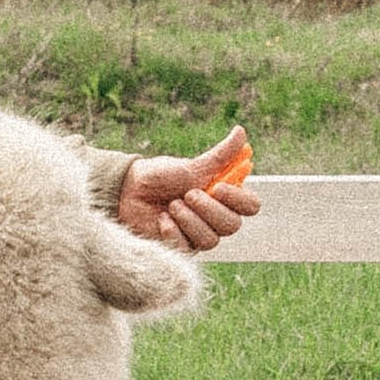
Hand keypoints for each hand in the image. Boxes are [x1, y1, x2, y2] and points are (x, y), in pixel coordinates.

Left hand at [117, 126, 260, 254]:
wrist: (128, 191)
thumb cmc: (161, 176)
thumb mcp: (192, 165)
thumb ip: (220, 154)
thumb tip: (242, 131)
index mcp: (224, 198)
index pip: (251, 206)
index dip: (239, 199)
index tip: (218, 187)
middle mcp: (215, 219)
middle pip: (232, 225)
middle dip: (208, 209)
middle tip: (187, 194)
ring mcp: (199, 236)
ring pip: (211, 240)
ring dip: (189, 219)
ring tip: (171, 205)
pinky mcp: (181, 248)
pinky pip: (187, 248)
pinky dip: (174, 231)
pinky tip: (162, 220)